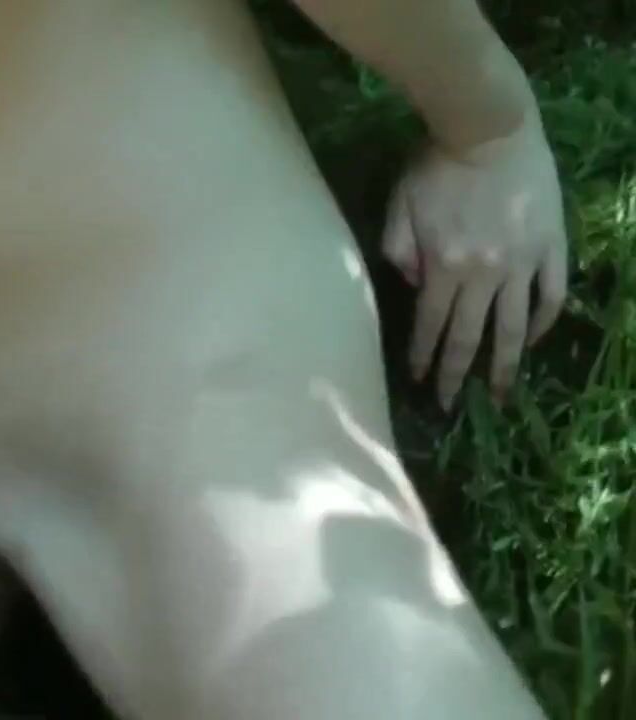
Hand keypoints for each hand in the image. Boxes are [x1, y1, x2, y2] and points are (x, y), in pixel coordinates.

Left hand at [382, 114, 567, 410]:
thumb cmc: (435, 164)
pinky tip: (532, 339)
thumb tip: (414, 288)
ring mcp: (524, 262)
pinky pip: (550, 295)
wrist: (489, 126)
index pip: (431, 326)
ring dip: (505, 364)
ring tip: (502, 394)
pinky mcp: (553, 246)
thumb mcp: (398, 206)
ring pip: (514, 326)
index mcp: (444, 267)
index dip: (425, 358)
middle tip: (451, 406)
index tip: (420, 384)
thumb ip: (398, 252)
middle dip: (458, 375)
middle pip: (469, 336)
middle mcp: (485, 273)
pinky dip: (542, 322)